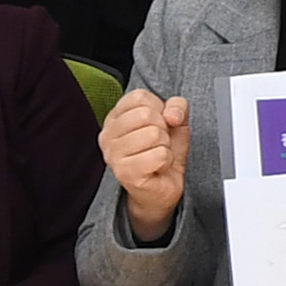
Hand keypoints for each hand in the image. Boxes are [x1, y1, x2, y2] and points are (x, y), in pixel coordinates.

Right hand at [101, 89, 191, 237]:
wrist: (161, 188)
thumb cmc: (162, 152)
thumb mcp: (174, 122)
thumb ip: (177, 106)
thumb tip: (172, 114)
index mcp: (115, 117)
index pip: (139, 97)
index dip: (159, 108)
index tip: (158, 124)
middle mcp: (108, 135)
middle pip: (146, 115)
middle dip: (163, 129)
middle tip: (158, 144)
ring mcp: (113, 155)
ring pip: (153, 134)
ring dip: (164, 146)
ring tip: (157, 155)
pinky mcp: (124, 172)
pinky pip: (159, 155)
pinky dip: (166, 161)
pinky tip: (157, 167)